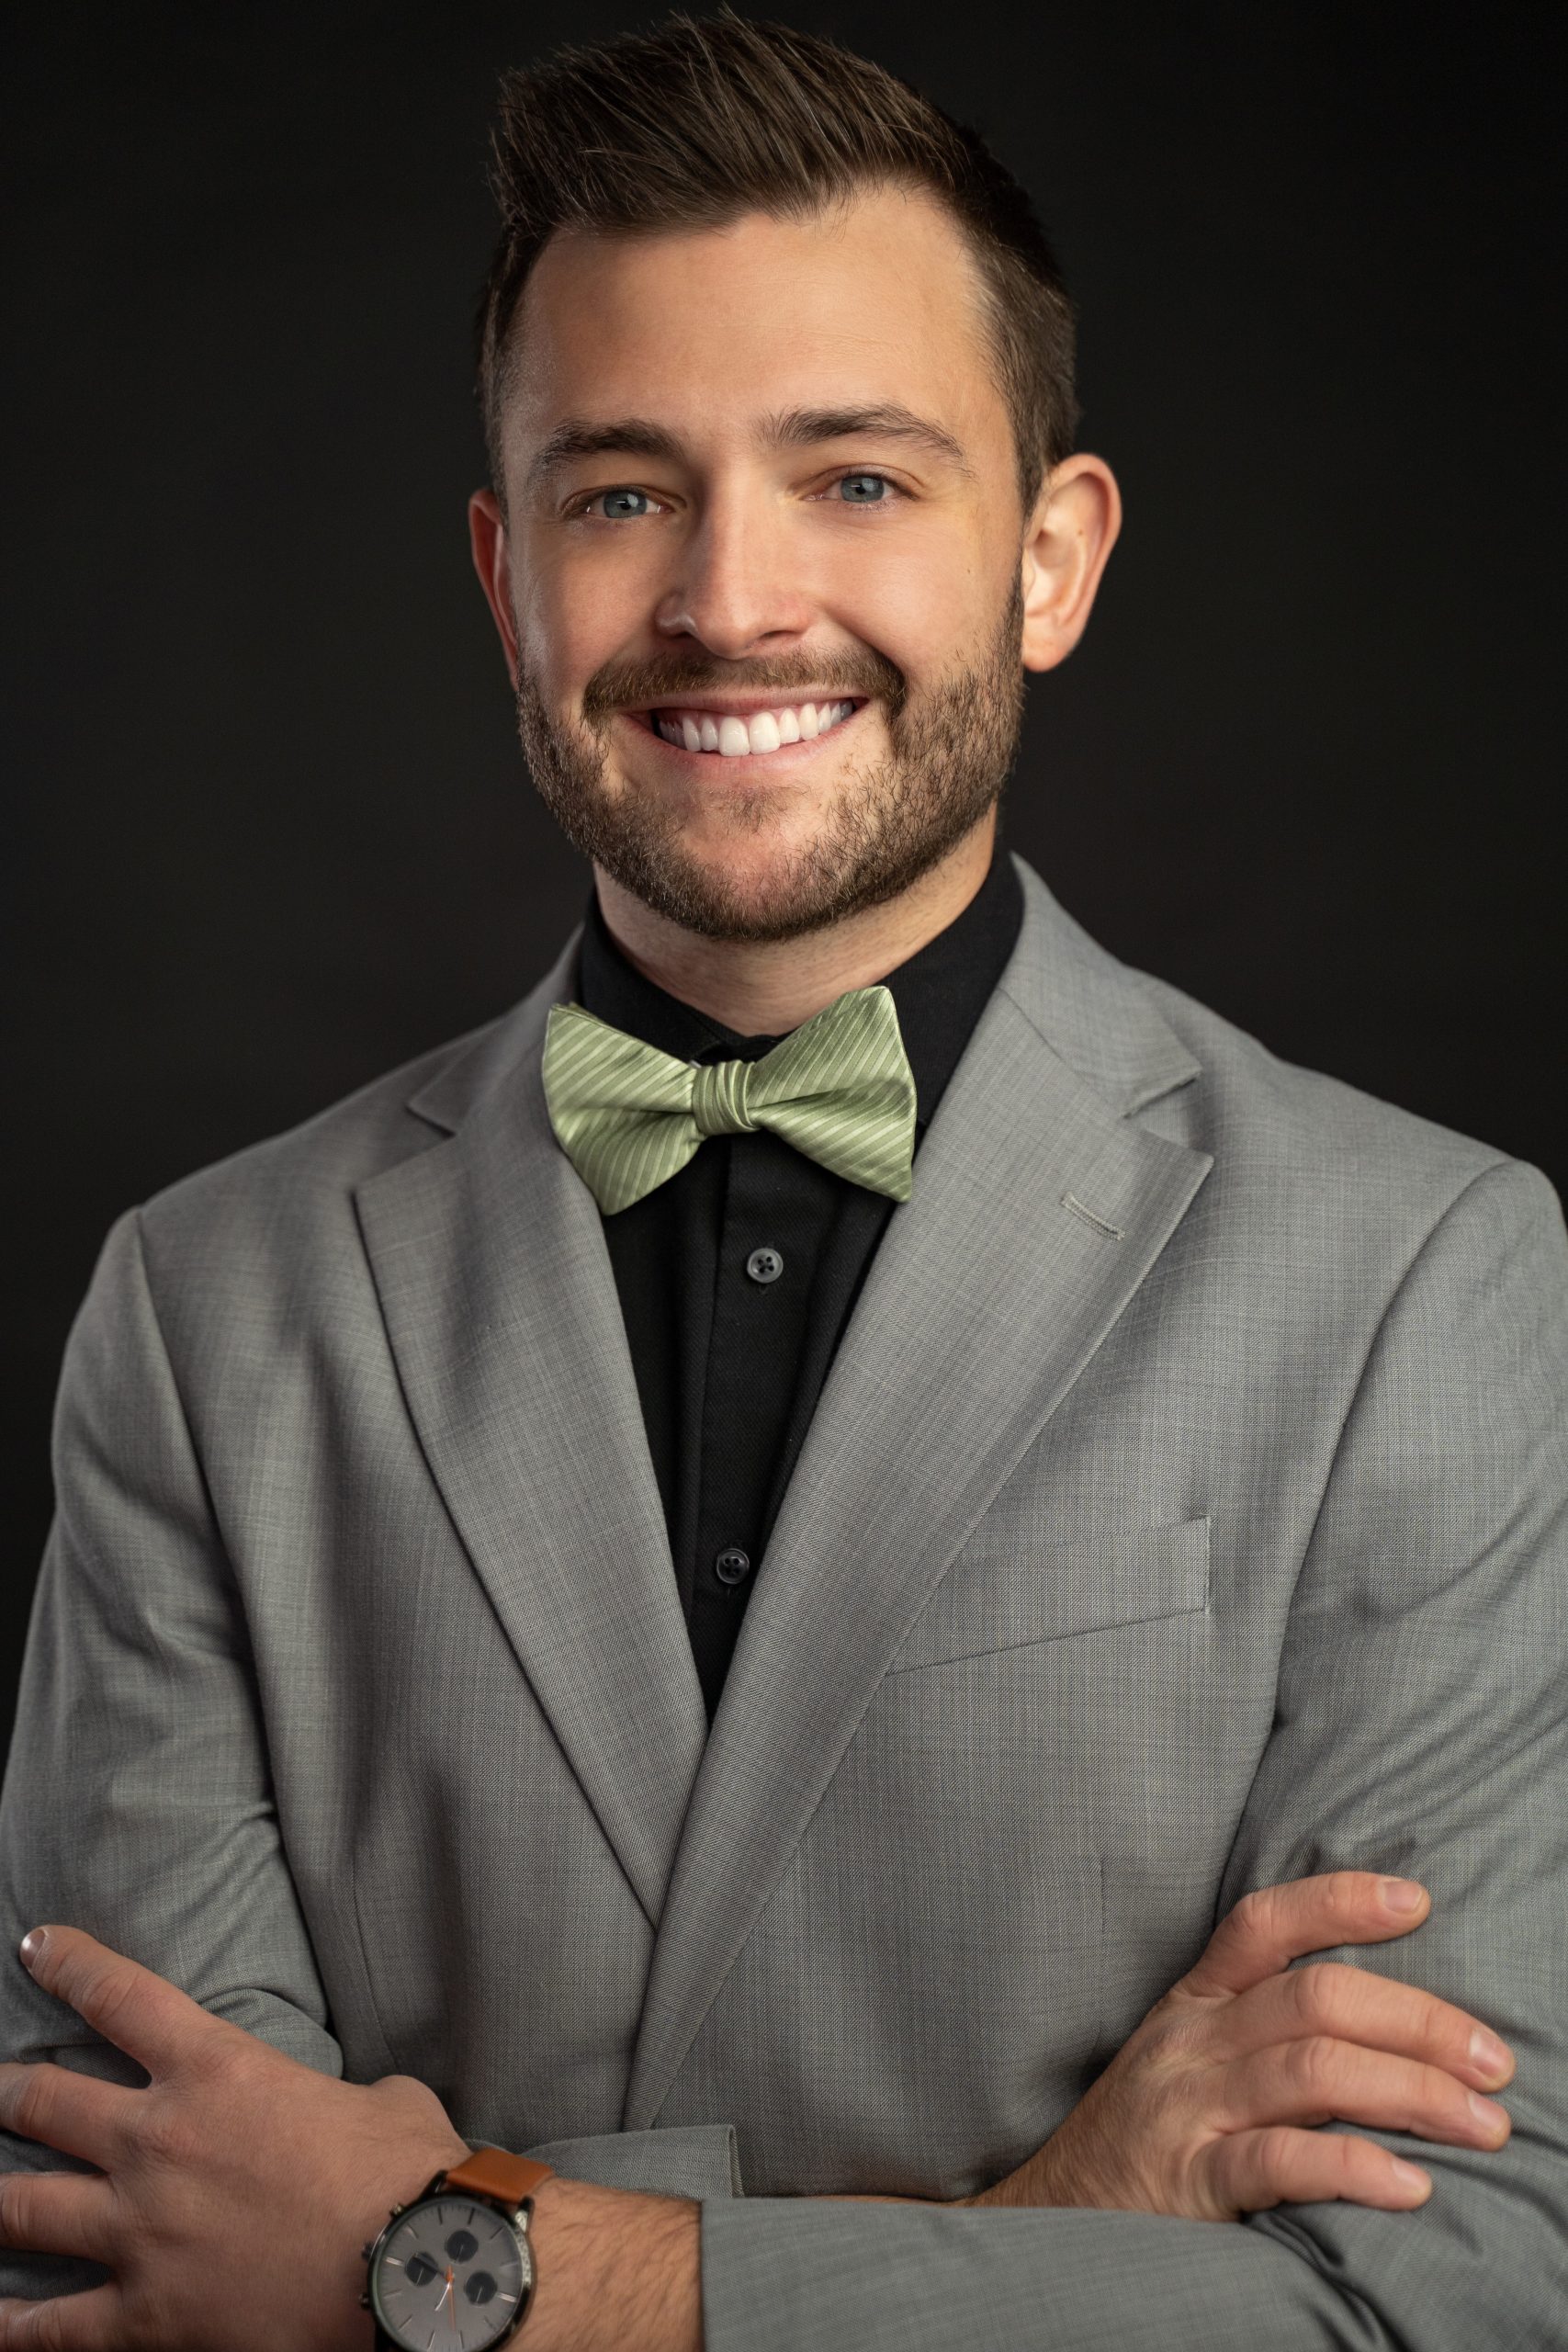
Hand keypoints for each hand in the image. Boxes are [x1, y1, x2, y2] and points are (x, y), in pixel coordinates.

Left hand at [0, 1924, 469, 2349]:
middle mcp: (158, 2141)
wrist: (408, 2271)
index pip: (119, 1997)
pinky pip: (50, 2328)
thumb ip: (350, 2097)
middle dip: (7, 2089)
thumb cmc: (406, 2175)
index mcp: (217, 2071)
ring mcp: (138, 2230)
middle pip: (43, 2101)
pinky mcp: (143, 2315)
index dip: (68, 1963)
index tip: (34, 1947)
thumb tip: (364, 2108)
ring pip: (21, 2207)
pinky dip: (12, 2327)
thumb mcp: (384, 2102)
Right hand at [971, 1872, 1514, 2220]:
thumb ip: (1256, 2029)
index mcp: (1192, 2004)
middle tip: (1493, 2059)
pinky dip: (1353, 2167)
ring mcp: (1187, 2110)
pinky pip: (1279, 2162)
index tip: (1418, 1901)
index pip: (1263, 1924)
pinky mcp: (1188, 2183)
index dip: (1340, 1902)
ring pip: (1312, 2071)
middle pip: (1315, 1998)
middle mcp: (1189, 2043)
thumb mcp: (1182, 2061)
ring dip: (1413, 2092)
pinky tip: (1409, 2185)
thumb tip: (1381, 2021)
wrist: (1044, 2221)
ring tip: (1483, 2125)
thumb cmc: (1139, 2141)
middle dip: (1419, 2020)